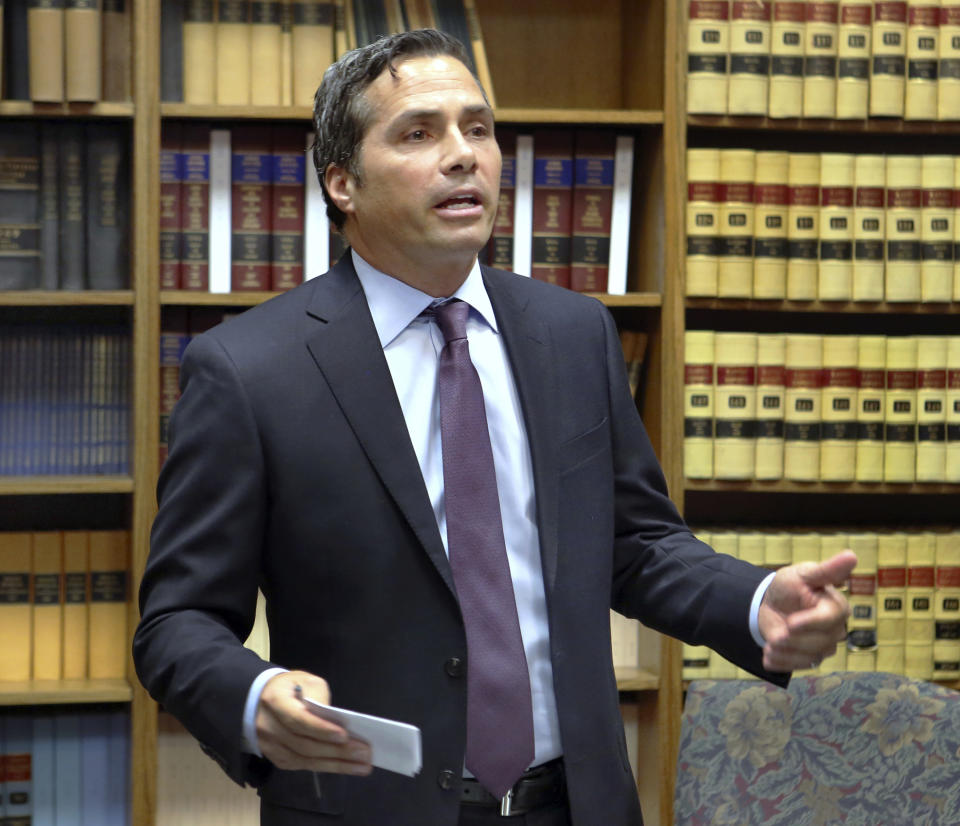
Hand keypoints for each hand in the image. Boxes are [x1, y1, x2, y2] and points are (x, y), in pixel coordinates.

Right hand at [255, 670, 372, 774]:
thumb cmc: (291, 687)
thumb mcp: (306, 680)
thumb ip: (320, 696)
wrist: (261, 700)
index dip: (321, 729)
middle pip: (304, 744)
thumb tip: (336, 720)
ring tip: (361, 765)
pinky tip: (345, 767)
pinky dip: (325, 767)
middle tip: (363, 753)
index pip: (298, 719)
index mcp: (275, 701)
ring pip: (304, 760)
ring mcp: (270, 745)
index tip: (344, 735)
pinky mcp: (276, 757)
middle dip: (336, 750)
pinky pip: (302, 766)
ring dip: (335, 764)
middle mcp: (268, 726)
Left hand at [758, 550, 855, 671]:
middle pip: (821, 642)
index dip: (810, 623)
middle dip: (794, 640)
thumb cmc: (790, 585)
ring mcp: (824, 646)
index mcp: (837, 607)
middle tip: (775, 637)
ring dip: (786, 653)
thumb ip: (827, 570)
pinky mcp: (810, 657)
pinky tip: (768, 657)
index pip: (830, 619)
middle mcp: (835, 629)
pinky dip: (781, 664)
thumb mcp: (804, 574)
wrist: (771, 603)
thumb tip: (852, 556)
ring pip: (810, 657)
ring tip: (770, 644)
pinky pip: (798, 666)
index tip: (790, 624)